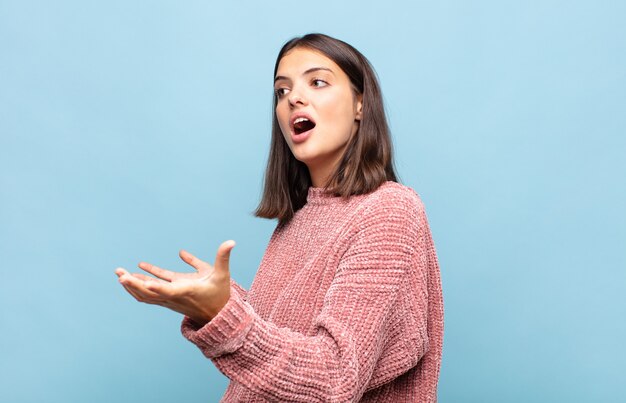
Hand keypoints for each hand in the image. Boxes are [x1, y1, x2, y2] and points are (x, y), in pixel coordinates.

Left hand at [115, 240, 235, 325]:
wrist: (217, 315)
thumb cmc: (220, 294)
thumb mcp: (223, 274)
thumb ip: (223, 257)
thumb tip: (230, 241)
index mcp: (187, 291)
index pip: (169, 290)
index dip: (157, 287)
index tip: (144, 282)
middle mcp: (174, 297)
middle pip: (150, 294)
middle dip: (134, 284)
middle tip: (120, 274)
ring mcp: (168, 299)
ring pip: (145, 295)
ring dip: (132, 285)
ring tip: (119, 273)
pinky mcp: (166, 298)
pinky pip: (148, 294)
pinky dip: (138, 286)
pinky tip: (131, 275)